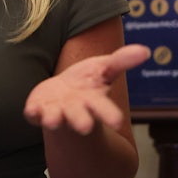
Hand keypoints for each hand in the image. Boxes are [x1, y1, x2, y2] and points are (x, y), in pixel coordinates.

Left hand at [23, 44, 149, 134]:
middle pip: (78, 117)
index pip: (103, 109)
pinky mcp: (38, 110)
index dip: (109, 115)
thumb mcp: (104, 68)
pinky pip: (34, 114)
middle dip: (80, 121)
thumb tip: (145, 50)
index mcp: (93, 101)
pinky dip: (33, 113)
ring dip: (53, 119)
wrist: (62, 94)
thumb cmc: (87, 82)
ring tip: (52, 121)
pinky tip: (31, 111)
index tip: (117, 122)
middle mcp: (74, 109)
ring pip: (55, 118)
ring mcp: (55, 111)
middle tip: (83, 127)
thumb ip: (122, 61)